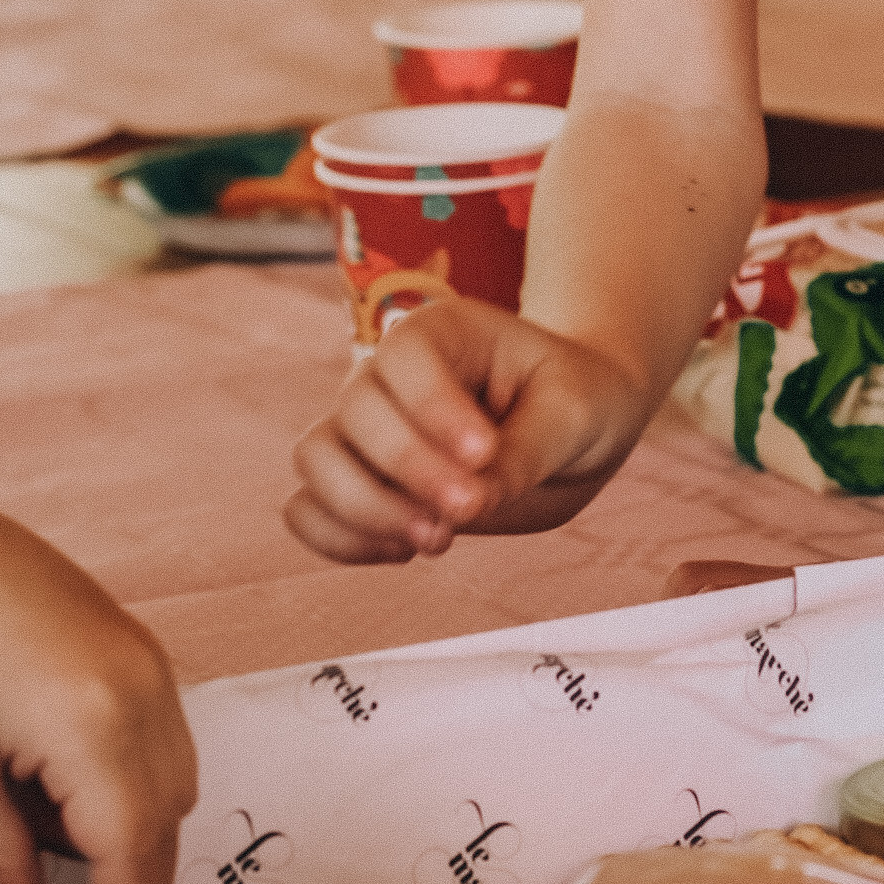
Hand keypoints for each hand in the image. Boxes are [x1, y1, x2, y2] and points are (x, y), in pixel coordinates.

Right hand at [285, 296, 651, 565]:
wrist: (571, 433)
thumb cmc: (577, 401)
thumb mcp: (575, 412)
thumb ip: (526, 450)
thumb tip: (470, 502)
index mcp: (442, 332)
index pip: (404, 356)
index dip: (433, 409)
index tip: (485, 454)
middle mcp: (388, 374)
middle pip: (354, 412)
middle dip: (409, 471)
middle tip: (471, 510)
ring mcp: (365, 429)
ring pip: (315, 460)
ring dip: (365, 510)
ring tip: (439, 539)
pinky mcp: (360, 482)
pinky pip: (306, 510)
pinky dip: (340, 539)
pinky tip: (404, 551)